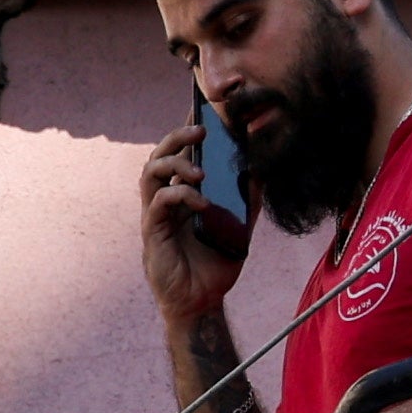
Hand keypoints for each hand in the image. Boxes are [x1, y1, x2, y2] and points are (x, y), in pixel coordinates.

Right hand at [140, 123, 247, 321]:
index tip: (204, 111)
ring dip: (175, 163)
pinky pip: (159, 201)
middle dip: (178, 138)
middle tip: (201, 132)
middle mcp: (167, 198)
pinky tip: (201, 202)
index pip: (183, 155)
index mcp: (185, 193)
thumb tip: (260, 172)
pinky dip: (180, 195)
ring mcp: (157, 213)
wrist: (201, 301)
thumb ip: (246, 201)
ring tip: (200, 172)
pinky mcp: (152, 230)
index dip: (188, 131)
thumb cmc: (215, 264)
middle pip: (161, 154)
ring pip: (151, 171)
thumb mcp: (240, 228)